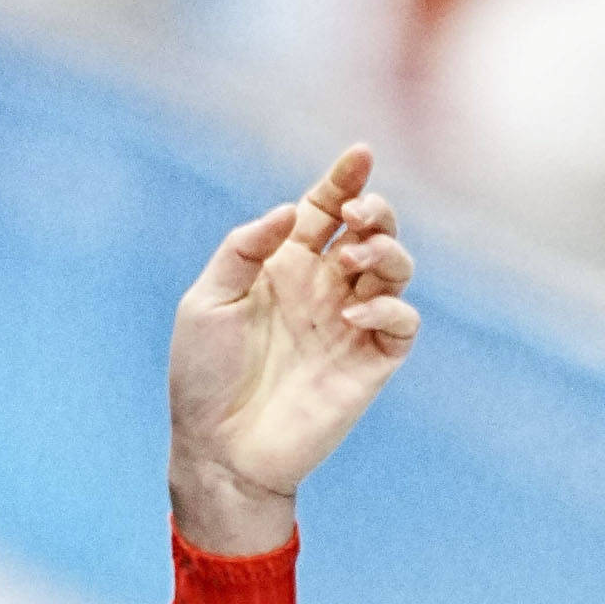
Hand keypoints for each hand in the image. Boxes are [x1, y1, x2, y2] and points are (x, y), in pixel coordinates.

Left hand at [167, 145, 418, 555]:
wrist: (218, 449)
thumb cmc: (203, 376)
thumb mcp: (207, 300)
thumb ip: (244, 249)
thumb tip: (292, 211)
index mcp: (285, 267)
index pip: (325, 211)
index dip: (346, 179)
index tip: (360, 154)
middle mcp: (323, 289)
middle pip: (370, 231)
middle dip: (375, 211)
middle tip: (355, 216)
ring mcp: (350, 326)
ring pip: (395, 270)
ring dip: (384, 252)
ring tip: (351, 260)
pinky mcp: (369, 365)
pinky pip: (401, 325)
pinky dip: (388, 311)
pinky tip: (353, 315)